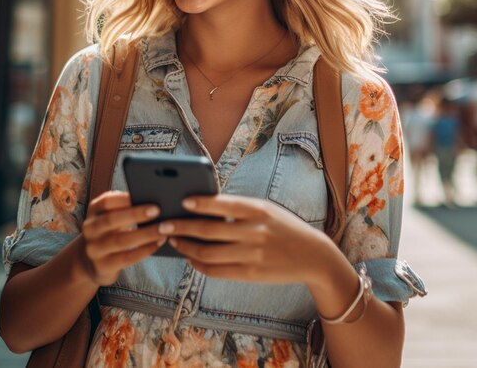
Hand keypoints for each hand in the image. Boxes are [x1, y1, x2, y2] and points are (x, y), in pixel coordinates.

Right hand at [81, 191, 165, 285]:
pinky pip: (126, 258)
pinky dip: (144, 250)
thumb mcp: (110, 216)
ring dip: (145, 234)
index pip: (106, 201)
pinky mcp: (103, 266)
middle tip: (157, 211)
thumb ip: (124, 207)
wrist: (91, 261)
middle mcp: (90, 229)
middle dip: (136, 214)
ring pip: (121, 240)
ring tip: (163, 230)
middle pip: (112, 219)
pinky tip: (157, 244)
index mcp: (94, 211)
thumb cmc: (110, 231)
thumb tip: (152, 198)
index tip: (144, 194)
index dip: (124, 198)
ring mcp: (94, 249)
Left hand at [159, 194, 331, 285]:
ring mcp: (252, 255)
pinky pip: (218, 271)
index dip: (200, 203)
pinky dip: (200, 264)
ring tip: (173, 240)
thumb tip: (203, 207)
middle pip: (209, 230)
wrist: (312, 255)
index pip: (223, 204)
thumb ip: (239, 208)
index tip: (182, 201)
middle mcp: (254, 231)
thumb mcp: (266, 209)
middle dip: (182, 227)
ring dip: (186, 247)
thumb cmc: (283, 226)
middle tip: (164, 224)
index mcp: (257, 210)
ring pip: (209, 253)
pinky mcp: (251, 274)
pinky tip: (190, 257)